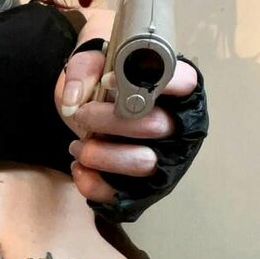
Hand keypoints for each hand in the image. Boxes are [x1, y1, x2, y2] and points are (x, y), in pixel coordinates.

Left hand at [56, 33, 199, 207]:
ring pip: (143, 162)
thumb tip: (74, 100)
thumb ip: (84, 70)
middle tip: (82, 114)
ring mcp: (166, 160)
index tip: (109, 82)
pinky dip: (93, 183)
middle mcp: (178, 126)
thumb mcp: (93, 66)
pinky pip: (122, 193)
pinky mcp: (146, 188)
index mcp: (175, 89)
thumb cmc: (105, 87)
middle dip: (109, 121)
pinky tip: (79, 167)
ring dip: (100, 154)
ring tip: (78, 145)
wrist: (96, 116)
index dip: (152, 82)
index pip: (185, 82)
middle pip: (156, 125)